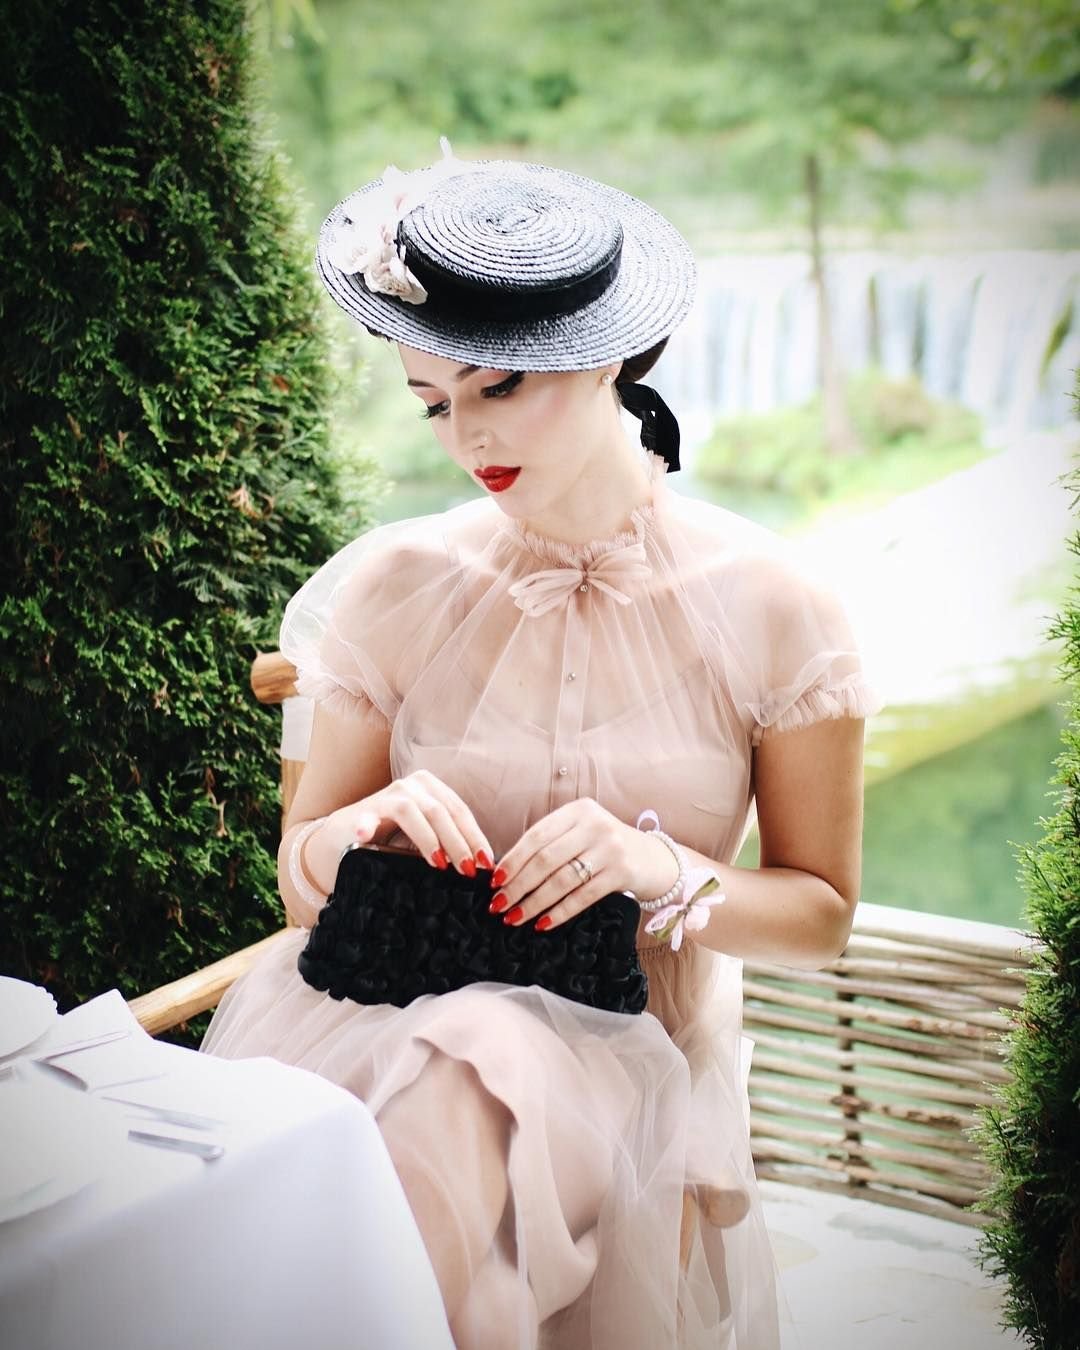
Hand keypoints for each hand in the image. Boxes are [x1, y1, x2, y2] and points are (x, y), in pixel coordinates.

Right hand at [305, 771, 493, 892]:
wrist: (346, 838)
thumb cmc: (392, 840)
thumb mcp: (425, 838)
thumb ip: (448, 842)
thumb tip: (481, 866)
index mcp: (431, 788)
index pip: (459, 811)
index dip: (475, 836)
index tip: (487, 862)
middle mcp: (411, 785)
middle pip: (441, 812)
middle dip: (458, 843)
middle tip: (469, 870)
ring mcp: (386, 796)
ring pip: (412, 811)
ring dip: (428, 839)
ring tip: (439, 862)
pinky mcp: (362, 812)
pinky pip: (367, 819)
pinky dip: (367, 827)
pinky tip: (365, 838)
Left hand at [490, 798, 679, 931]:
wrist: (654, 858)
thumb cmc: (606, 846)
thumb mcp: (581, 831)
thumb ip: (551, 842)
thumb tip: (505, 871)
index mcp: (577, 810)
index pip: (536, 835)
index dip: (512, 860)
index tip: (494, 881)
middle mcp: (594, 825)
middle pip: (545, 859)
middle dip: (517, 885)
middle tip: (498, 904)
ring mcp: (610, 849)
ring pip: (561, 880)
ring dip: (533, 902)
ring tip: (514, 917)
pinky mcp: (622, 873)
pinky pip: (582, 897)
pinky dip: (559, 912)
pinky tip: (543, 923)